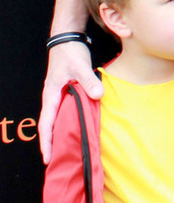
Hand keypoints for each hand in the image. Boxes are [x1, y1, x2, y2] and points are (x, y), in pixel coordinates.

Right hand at [39, 42, 101, 163]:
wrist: (67, 39)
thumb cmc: (70, 52)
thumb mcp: (80, 66)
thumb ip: (89, 81)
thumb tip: (98, 95)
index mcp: (51, 95)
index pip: (46, 123)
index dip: (46, 141)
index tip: (48, 158)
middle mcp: (53, 98)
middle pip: (50, 125)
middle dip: (52, 144)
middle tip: (59, 162)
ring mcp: (59, 96)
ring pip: (58, 119)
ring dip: (61, 135)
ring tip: (69, 152)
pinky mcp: (67, 92)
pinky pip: (66, 112)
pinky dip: (70, 123)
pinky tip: (79, 130)